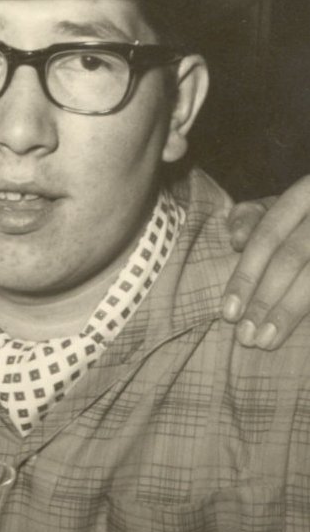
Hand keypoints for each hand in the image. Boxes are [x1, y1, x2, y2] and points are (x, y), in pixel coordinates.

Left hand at [224, 176, 309, 348]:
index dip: (246, 274)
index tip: (228, 311)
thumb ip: (252, 218)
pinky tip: (302, 334)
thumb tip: (236, 240)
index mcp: (307, 191)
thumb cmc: (306, 216)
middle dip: (265, 299)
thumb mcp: (282, 207)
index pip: (268, 235)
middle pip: (292, 257)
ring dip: (290, 311)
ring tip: (267, 340)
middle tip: (245, 336)